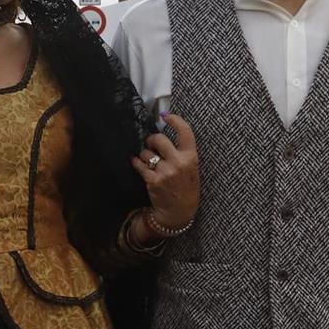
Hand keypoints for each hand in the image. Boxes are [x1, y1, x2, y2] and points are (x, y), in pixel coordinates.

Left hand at [132, 112, 199, 229]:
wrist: (179, 212)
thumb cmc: (185, 188)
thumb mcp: (192, 168)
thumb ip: (182, 152)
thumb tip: (163, 136)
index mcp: (191, 158)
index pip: (185, 132)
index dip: (175, 120)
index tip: (167, 116)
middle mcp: (179, 163)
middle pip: (159, 139)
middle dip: (152, 140)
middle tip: (151, 144)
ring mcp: (165, 172)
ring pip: (147, 153)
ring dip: (145, 155)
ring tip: (149, 162)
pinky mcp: (153, 180)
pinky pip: (139, 164)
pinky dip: (136, 162)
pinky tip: (137, 163)